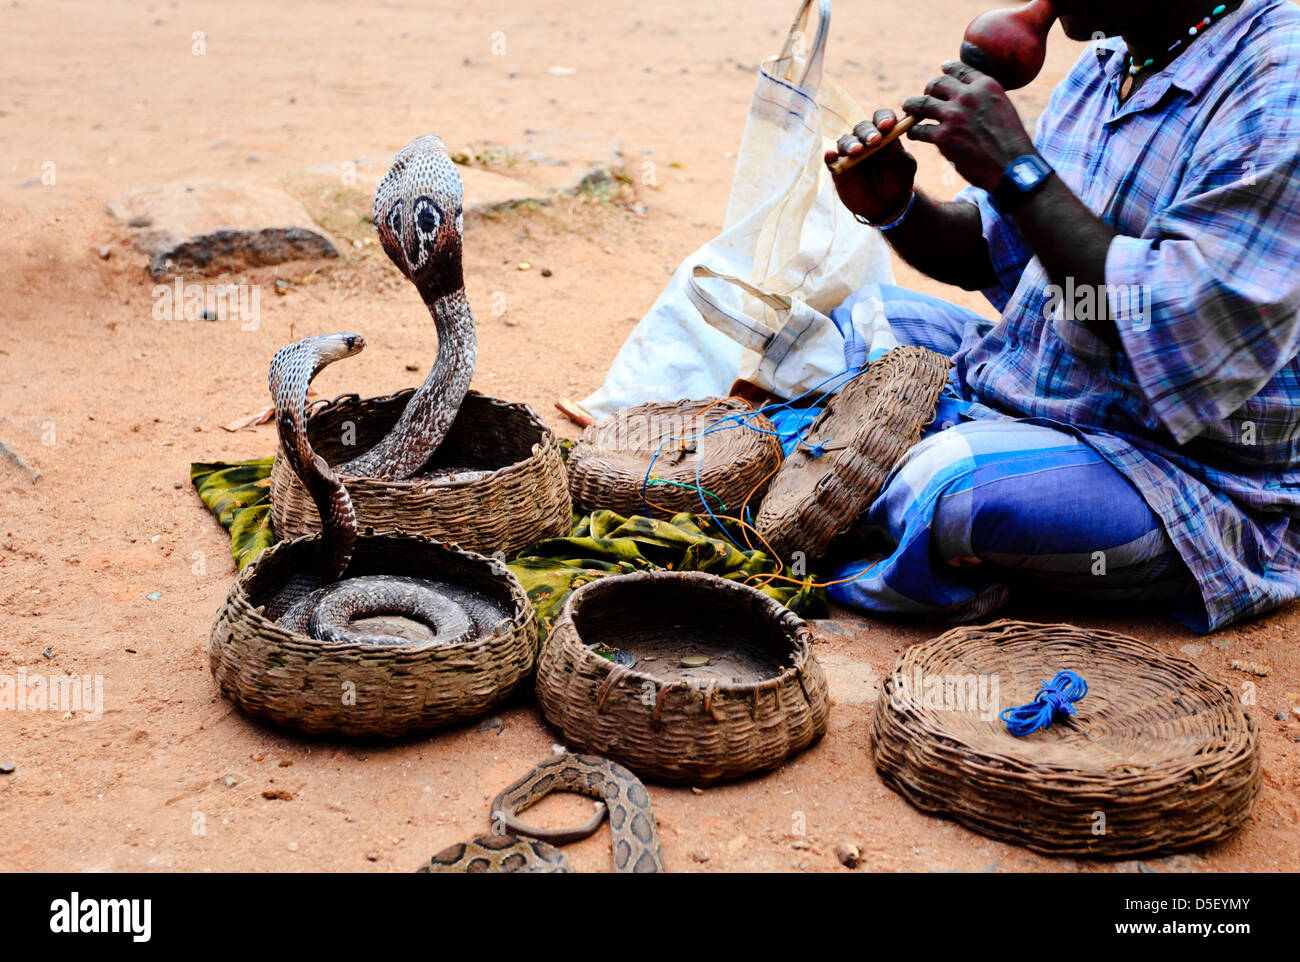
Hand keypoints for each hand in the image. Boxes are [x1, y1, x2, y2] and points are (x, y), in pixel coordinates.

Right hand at [824, 110, 917, 221]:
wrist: (886, 205)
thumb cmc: (897, 181)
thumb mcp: (904, 167)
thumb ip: (898, 153)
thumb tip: (892, 139)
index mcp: (884, 134)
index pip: (881, 119)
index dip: (884, 118)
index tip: (888, 125)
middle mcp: (865, 140)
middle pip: (862, 128)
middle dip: (868, 133)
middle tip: (874, 141)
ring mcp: (851, 154)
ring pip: (846, 141)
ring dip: (850, 144)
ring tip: (857, 151)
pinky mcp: (839, 169)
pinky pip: (831, 161)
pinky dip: (829, 156)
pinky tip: (831, 156)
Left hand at [902, 61, 1035, 191]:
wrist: (1012, 166)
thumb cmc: (1010, 142)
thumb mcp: (1003, 108)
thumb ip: (986, 98)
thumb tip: (973, 95)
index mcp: (986, 86)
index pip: (961, 70)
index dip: (949, 68)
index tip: (943, 68)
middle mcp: (968, 96)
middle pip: (937, 84)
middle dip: (929, 89)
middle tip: (924, 95)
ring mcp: (954, 115)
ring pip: (923, 103)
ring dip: (912, 106)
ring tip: (907, 108)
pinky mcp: (943, 136)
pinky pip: (920, 129)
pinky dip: (914, 131)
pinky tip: (913, 133)